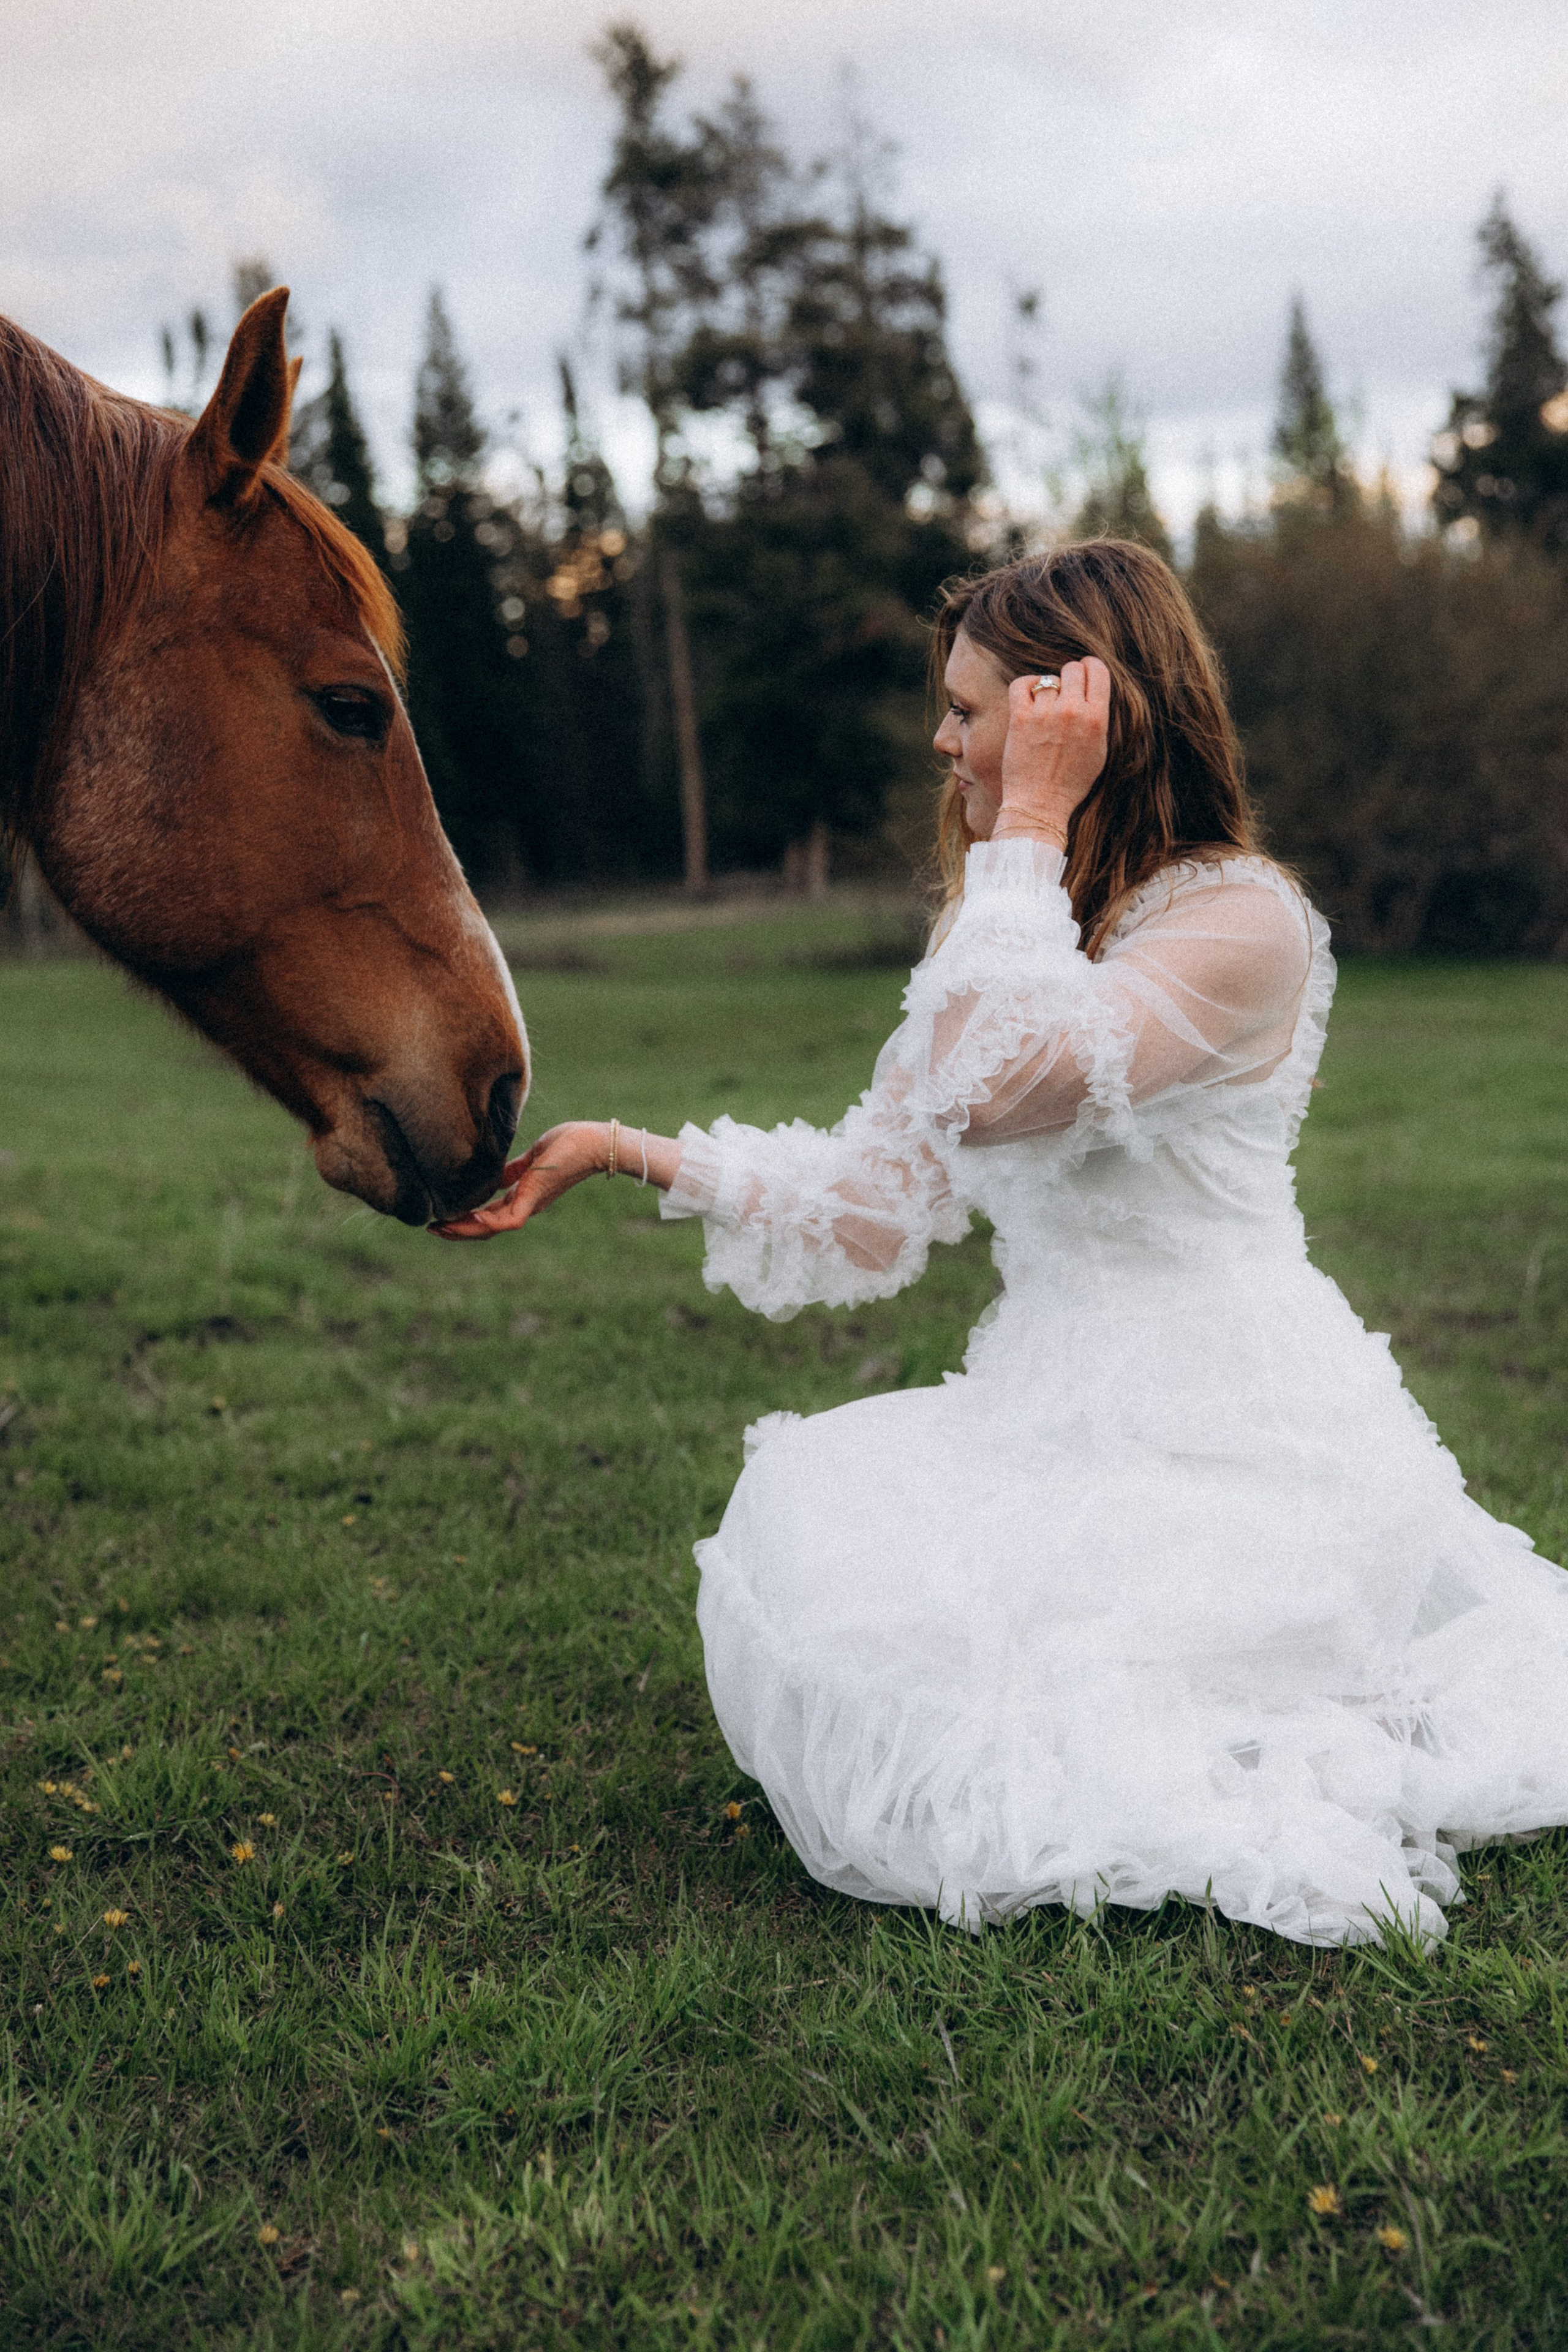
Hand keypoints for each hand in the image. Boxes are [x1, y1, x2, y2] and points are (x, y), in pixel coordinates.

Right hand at [429, 1121, 606, 1238]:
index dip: (466, 1217)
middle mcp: (525, 1205)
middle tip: (432, 1229)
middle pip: (486, 1227)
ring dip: (464, 1230)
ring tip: (439, 1228)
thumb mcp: (532, 1158)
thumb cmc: (570, 1144)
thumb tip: (495, 1176)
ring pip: (492, 1228)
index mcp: (524, 1195)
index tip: (442, 1216)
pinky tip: (466, 1218)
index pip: (489, 1213)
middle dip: (458, 1229)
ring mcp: (530, 1204)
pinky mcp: (534, 1200)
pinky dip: (485, 1223)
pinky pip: (507, 1221)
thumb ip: (513, 1170)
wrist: (595, 1143)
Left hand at [994, 658, 1110, 844]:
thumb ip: (1098, 718)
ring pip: (1047, 679)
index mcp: (1097, 719)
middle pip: (1072, 669)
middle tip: (1062, 695)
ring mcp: (1044, 714)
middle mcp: (1072, 711)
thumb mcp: (1099, 751)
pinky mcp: (1020, 718)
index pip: (1097, 670)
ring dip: (1046, 689)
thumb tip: (1093, 691)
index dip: (1089, 668)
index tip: (1083, 675)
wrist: (1040, 804)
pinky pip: (1021, 684)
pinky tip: (1027, 699)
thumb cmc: (1071, 782)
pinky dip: (1024, 687)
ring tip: (1044, 707)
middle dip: (1068, 678)